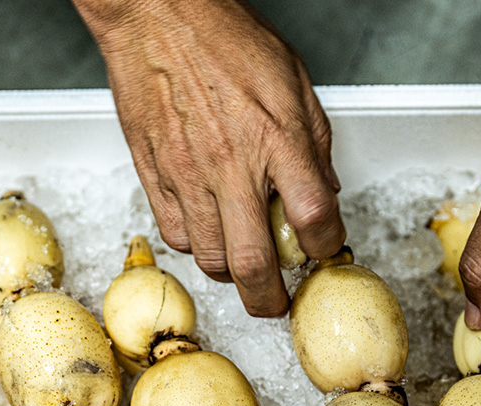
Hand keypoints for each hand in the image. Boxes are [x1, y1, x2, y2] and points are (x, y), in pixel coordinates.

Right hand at [73, 0, 344, 315]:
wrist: (158, 14)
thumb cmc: (225, 38)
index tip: (326, 251)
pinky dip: (197, 245)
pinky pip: (176, 235)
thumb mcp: (294, 81)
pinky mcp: (154, 175)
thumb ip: (314, 143)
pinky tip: (209, 228)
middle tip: (277, 302)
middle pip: (255, 264)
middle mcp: (232, 164)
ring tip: (243, 263)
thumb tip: (326, 192)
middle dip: (271, 299)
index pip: (315, 218)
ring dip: (233, 274)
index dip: (327, 247)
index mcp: (276, 138)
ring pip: (210, 259)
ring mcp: (188, 174)